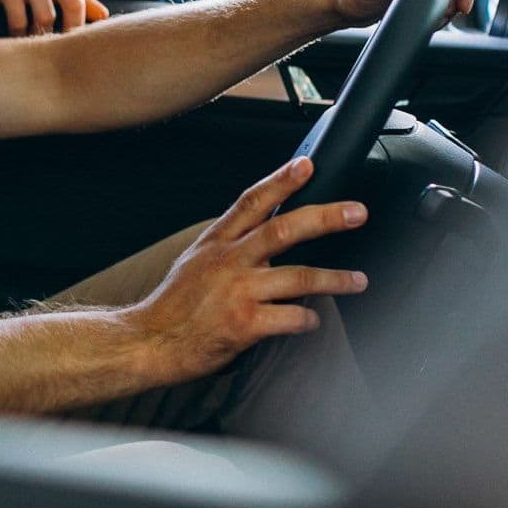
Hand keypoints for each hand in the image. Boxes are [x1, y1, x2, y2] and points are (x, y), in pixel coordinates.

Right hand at [126, 157, 369, 384]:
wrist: (149, 342)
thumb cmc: (173, 306)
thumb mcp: (194, 261)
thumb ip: (229, 246)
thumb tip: (263, 234)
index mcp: (217, 242)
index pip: (252, 202)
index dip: (281, 181)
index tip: (307, 165)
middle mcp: (229, 262)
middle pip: (284, 230)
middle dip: (326, 218)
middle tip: (357, 212)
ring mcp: (238, 292)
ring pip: (299, 277)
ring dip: (335, 279)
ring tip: (358, 281)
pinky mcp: (245, 325)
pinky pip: (291, 318)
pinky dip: (308, 319)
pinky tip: (313, 320)